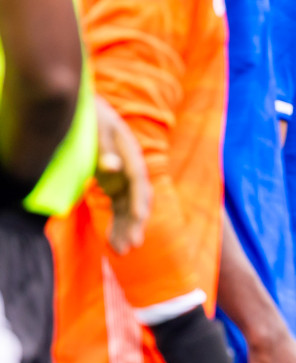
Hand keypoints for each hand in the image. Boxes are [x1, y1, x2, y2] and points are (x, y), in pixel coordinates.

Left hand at [93, 95, 149, 253]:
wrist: (89, 110)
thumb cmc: (91, 116)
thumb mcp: (97, 128)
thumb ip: (105, 148)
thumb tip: (112, 167)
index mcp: (131, 152)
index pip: (138, 180)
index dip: (139, 199)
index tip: (138, 218)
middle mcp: (131, 168)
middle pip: (138, 198)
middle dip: (136, 223)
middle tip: (133, 245)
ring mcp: (123, 178)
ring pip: (128, 207)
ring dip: (126, 229)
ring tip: (121, 252)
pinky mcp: (114, 186)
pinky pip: (118, 208)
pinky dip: (116, 224)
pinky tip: (113, 242)